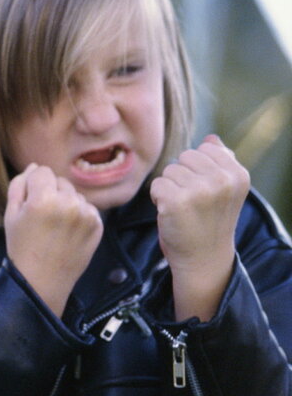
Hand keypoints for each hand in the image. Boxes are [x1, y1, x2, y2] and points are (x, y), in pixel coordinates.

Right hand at [4, 163, 102, 315]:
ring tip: (55, 226)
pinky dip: (78, 215)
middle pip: (60, 180)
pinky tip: (68, 232)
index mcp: (43, 199)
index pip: (42, 171)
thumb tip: (34, 167)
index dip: (33, 185)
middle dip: (51, 192)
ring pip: (75, 194)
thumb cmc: (21, 246)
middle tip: (42, 217)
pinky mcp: (98, 224)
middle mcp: (68, 203)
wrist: (43, 280)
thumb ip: (19, 185)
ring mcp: (86, 214)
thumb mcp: (11, 214)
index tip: (29, 202)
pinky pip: (87, 208)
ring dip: (66, 203)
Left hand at [149, 134, 248, 320]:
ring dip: (169, 188)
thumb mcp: (225, 190)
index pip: (205, 148)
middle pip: (185, 157)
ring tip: (182, 208)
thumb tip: (211, 138)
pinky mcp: (176, 201)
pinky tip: (170, 213)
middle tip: (191, 201)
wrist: (203, 258)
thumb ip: (220, 162)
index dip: (197, 169)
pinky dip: (157, 197)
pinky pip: (157, 184)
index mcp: (238, 174)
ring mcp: (200, 190)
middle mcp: (222, 180)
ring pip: (169, 170)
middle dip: (182, 176)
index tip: (205, 191)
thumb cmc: (210, 221)